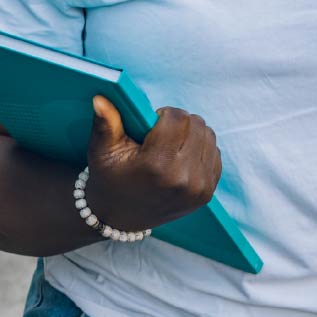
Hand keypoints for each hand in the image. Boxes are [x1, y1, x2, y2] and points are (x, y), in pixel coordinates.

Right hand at [82, 96, 221, 233]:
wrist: (120, 217)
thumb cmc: (109, 179)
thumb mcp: (101, 152)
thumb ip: (105, 123)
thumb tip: (101, 98)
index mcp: (157, 166)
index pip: (177, 118)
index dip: (163, 114)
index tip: (150, 125)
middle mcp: (183, 178)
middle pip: (196, 124)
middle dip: (178, 123)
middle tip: (160, 135)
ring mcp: (199, 188)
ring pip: (209, 136)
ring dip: (192, 134)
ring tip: (171, 146)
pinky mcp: (208, 194)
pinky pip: (215, 154)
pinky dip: (200, 150)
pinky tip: (181, 158)